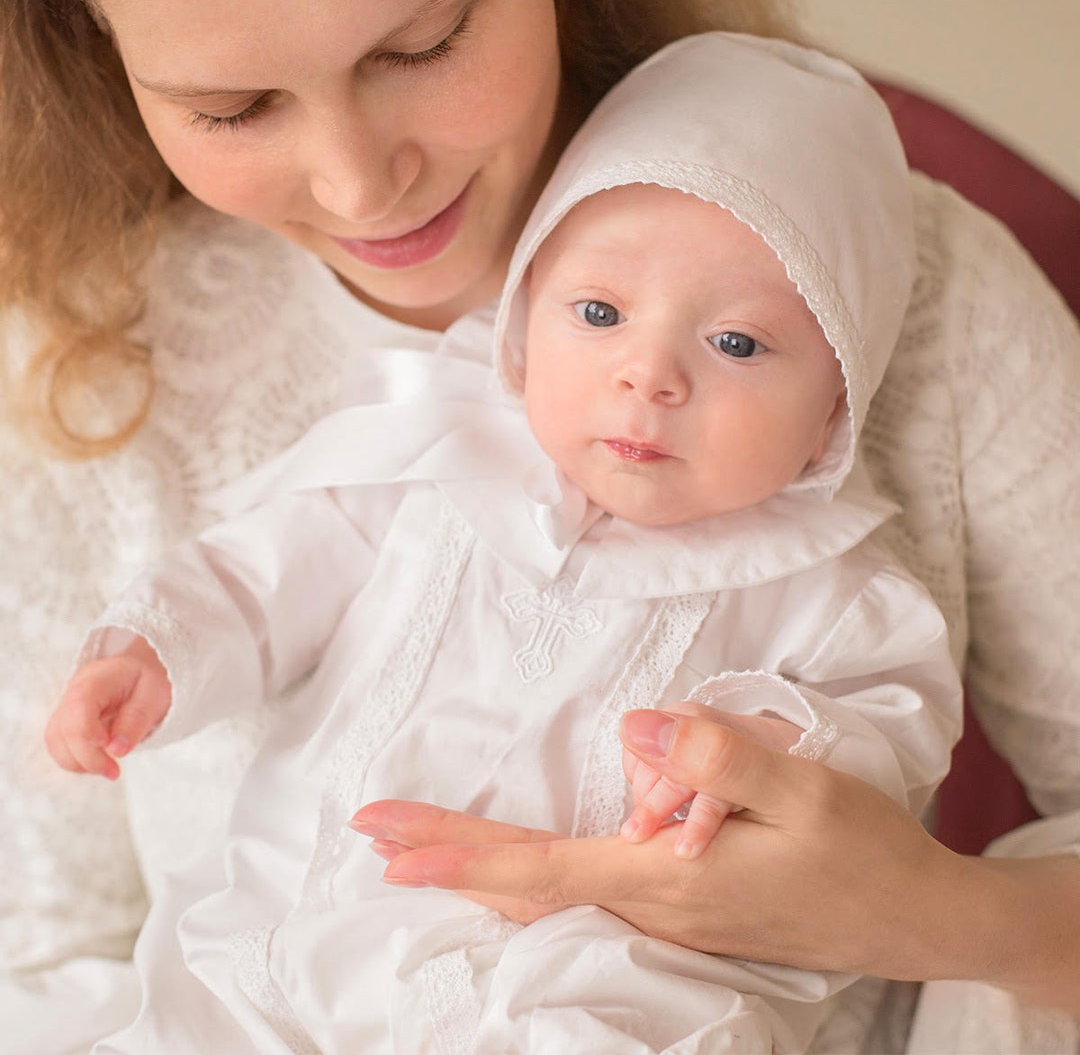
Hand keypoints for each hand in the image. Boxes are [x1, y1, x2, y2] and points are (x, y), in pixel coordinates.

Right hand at [45, 636, 170, 779]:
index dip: (89, 736)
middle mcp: (74, 691)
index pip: (78, 708)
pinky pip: (60, 745)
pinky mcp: (68, 720)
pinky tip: (99, 762)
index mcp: (97, 679)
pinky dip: (77, 759)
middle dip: (86, 758)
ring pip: (55, 741)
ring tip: (108, 769)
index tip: (114, 752)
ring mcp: (67, 705)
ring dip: (78, 763)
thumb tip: (116, 751)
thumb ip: (136, 720)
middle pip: (61, 730)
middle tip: (114, 772)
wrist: (143, 668)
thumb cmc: (151, 679)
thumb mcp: (155, 695)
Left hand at [352, 706, 983, 980]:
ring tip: (425, 847)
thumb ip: (717, 757)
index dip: (462, 854)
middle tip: (374, 837)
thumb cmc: (859, 851)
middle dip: (446, 858)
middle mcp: (652, 906)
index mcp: (668, 879)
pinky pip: (583, 891)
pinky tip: (514, 872)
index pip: (540, 868)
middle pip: (526, 886)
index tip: (391, 844)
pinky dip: (529, 877)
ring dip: (481, 866)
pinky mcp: (681, 905)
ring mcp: (665, 913)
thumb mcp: (801, 790)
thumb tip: (636, 727)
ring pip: (550, 893)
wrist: (910, 915)